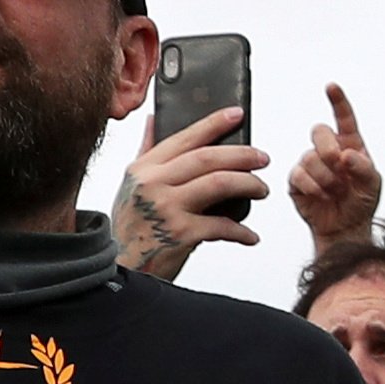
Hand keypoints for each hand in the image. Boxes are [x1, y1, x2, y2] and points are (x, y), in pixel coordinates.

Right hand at [112, 109, 271, 278]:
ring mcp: (168, 208)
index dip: (213, 124)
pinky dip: (241, 231)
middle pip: (207, 158)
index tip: (236, 115)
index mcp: (143, 169)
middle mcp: (153, 184)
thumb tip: (155, 120)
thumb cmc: (130, 229)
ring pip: (219, 183)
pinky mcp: (182, 234)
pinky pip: (222, 225)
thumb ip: (146, 152)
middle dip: (242, 155)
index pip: (184, 138)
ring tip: (261, 189)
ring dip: (249, 185)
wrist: (122, 268)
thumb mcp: (130, 185)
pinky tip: (249, 235)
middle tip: (262, 159)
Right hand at [290, 83, 381, 249]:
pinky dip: (314, 187)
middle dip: (329, 149)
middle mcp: (329, 150)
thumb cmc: (360, 202)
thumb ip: (364, 167)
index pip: (344, 118)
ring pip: (310, 157)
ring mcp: (311, 164)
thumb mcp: (373, 184)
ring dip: (326, 178)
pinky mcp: (297, 179)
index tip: (331, 87)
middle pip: (319, 131)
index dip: (337, 101)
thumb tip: (348, 154)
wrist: (344, 227)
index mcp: (350, 145)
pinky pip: (300, 175)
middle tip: (339, 166)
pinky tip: (322, 196)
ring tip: (336, 191)